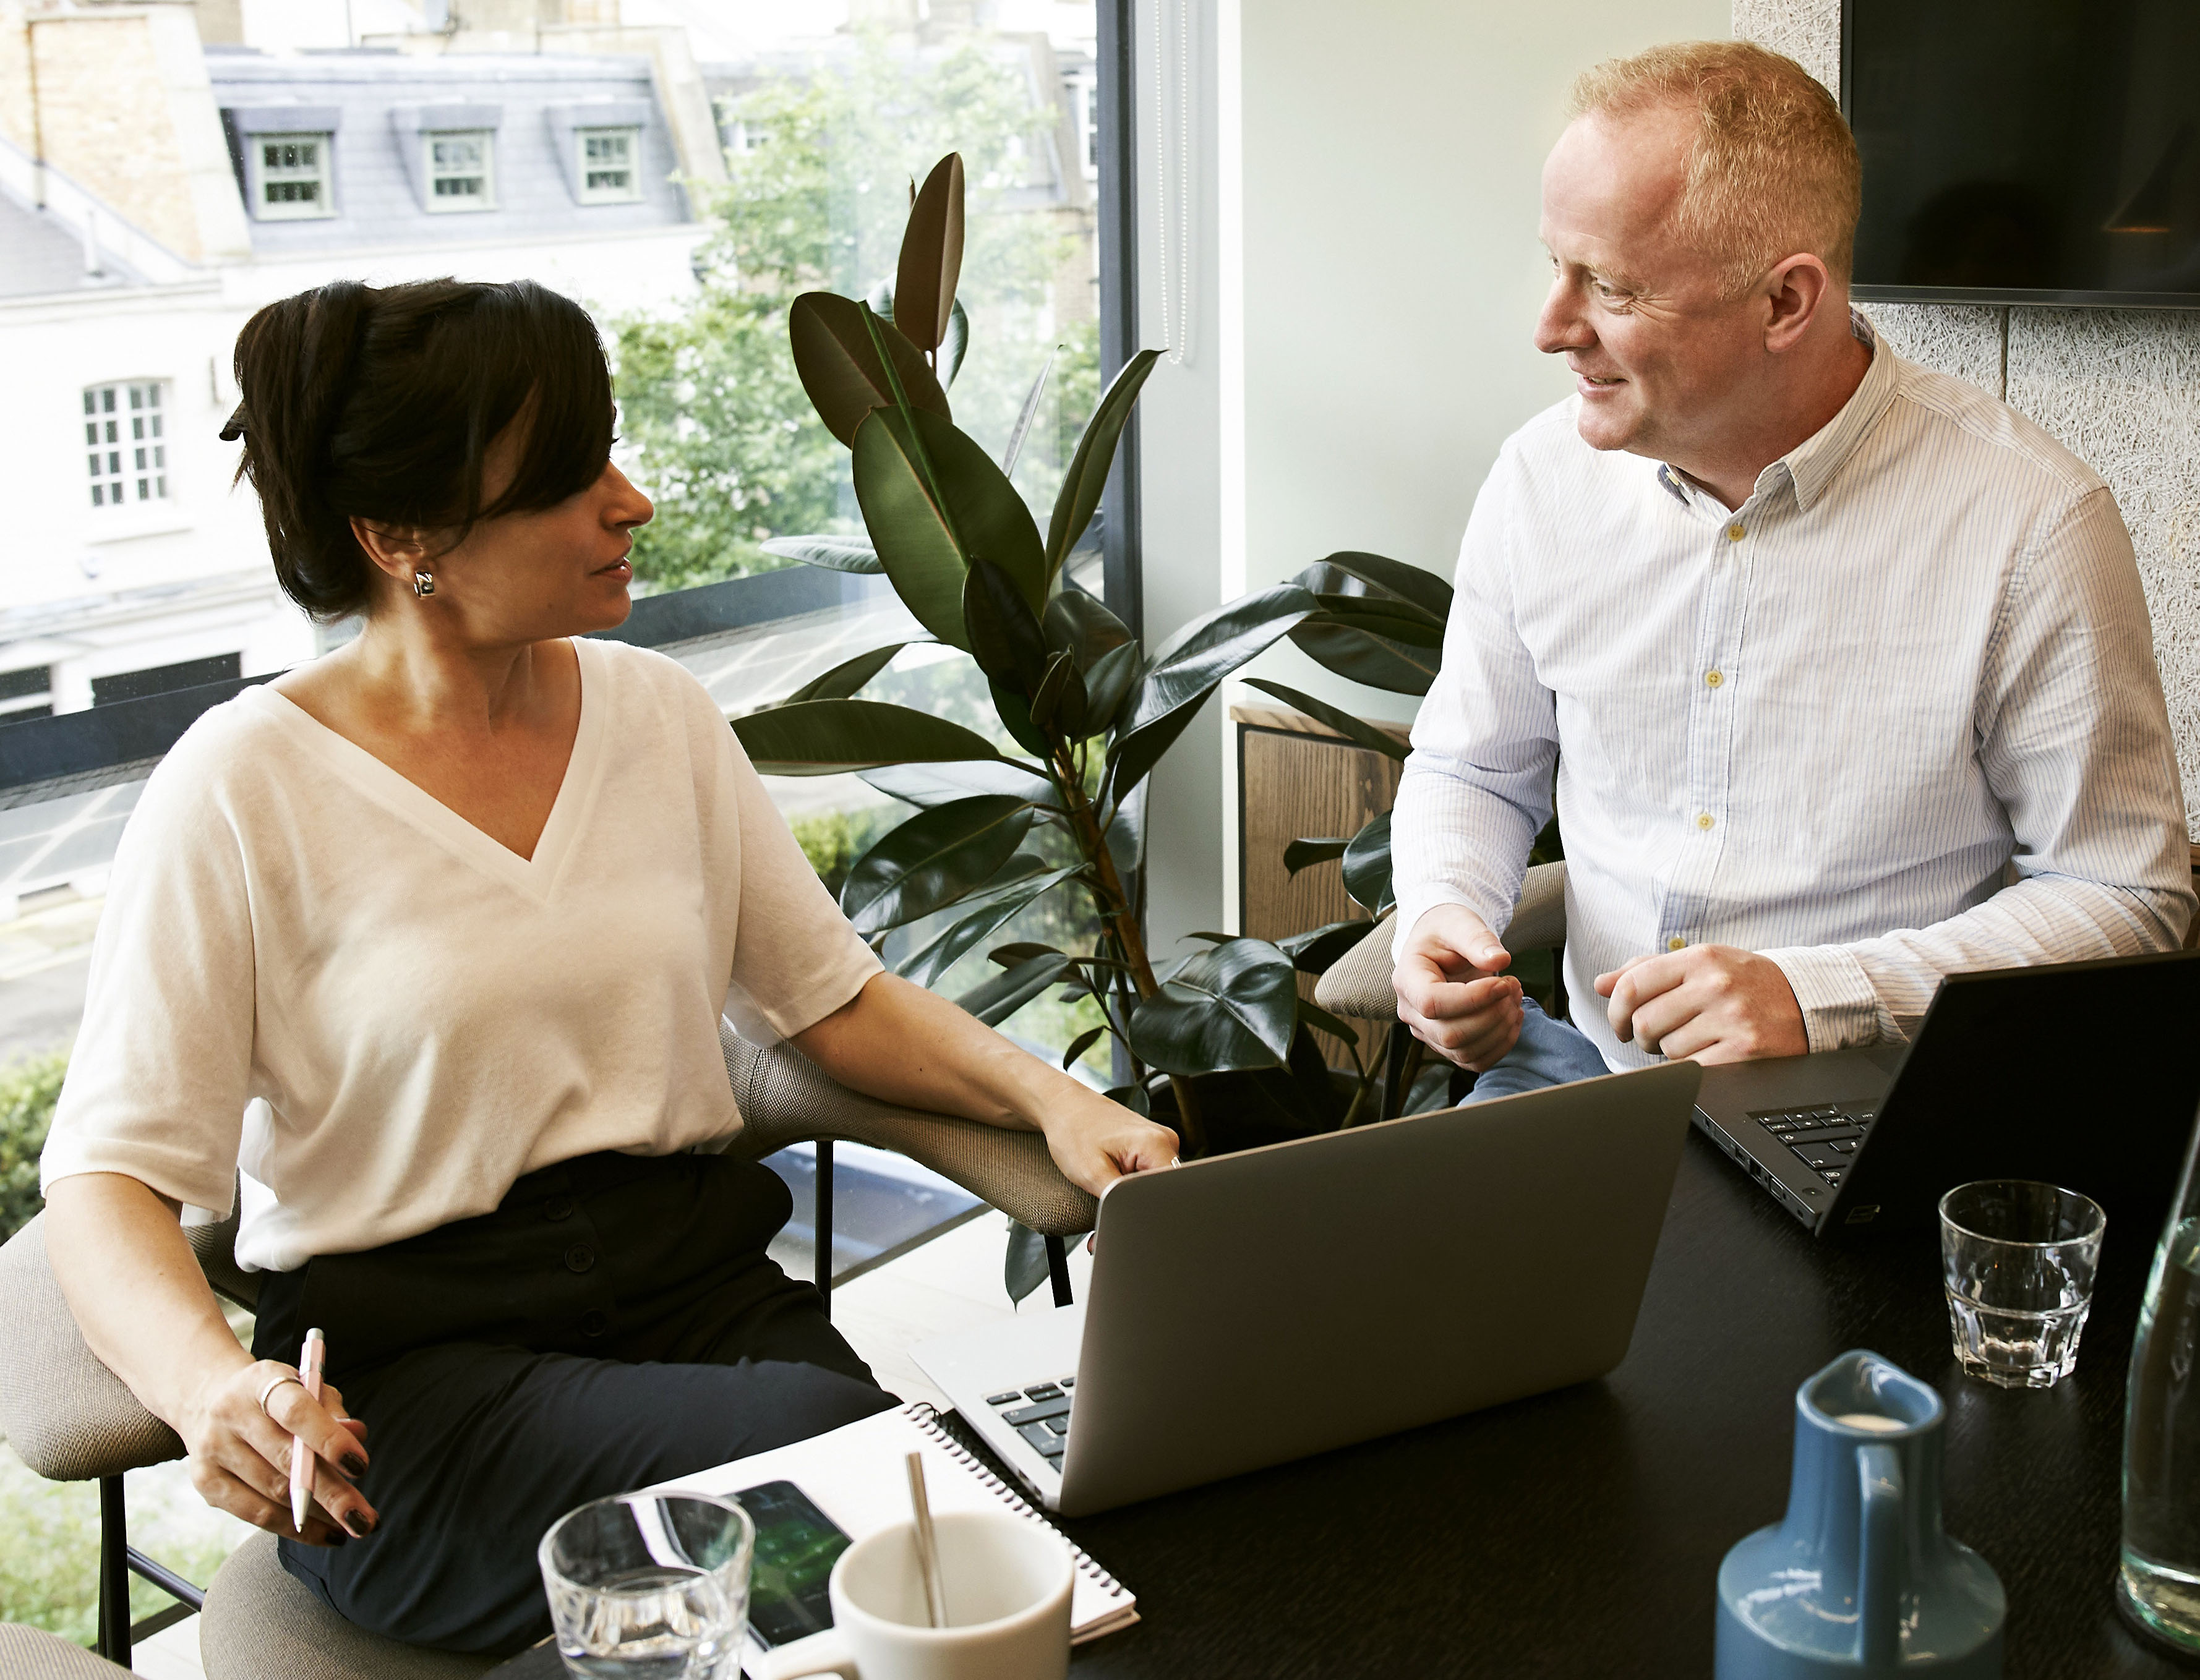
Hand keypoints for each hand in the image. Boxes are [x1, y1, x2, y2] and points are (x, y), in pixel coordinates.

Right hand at [176, 1359, 378, 1545]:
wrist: (208, 1401)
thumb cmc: (277, 1398)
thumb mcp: (306, 1389)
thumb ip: (332, 1410)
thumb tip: (357, 1436)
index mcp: (261, 1381)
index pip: (296, 1411)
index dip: (329, 1439)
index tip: (361, 1466)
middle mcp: (231, 1414)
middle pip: (287, 1461)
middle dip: (332, 1494)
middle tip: (366, 1519)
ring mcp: (213, 1449)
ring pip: (273, 1492)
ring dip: (319, 1516)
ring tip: (354, 1525)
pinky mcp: (205, 1482)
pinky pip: (255, 1514)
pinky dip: (294, 1528)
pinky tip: (325, 1533)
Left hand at [1040, 1084, 1179, 1195]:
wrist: (1064, 1106)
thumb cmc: (1072, 1131)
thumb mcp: (1092, 1174)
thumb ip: (1120, 1200)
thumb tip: (1139, 1218)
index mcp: (1156, 1144)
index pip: (1173, 1191)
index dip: (1150, 1208)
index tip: (1124, 1208)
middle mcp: (1165, 1140)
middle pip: (1165, 1188)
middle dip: (1139, 1200)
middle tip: (1109, 1192)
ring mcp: (1159, 1140)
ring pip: (1156, 1182)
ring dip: (1134, 1189)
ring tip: (1108, 1176)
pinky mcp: (1150, 1144)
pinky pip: (1149, 1171)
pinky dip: (1131, 1179)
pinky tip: (1113, 1171)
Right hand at [1393, 903, 1524, 1070]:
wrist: (1442, 942)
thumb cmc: (1447, 930)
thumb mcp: (1460, 923)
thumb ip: (1477, 939)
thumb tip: (1500, 960)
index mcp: (1407, 978)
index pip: (1433, 1003)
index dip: (1473, 999)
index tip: (1502, 982)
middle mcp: (1411, 1011)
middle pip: (1450, 1034)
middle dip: (1492, 1015)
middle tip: (1514, 986)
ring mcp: (1427, 1032)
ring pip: (1465, 1052)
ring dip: (1501, 1030)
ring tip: (1515, 997)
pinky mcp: (1446, 1044)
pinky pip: (1475, 1060)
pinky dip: (1501, 1044)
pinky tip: (1513, 1017)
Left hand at [1594, 944, 1806, 1063]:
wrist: (1806, 1001)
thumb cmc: (1745, 982)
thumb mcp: (1701, 963)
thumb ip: (1648, 969)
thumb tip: (1601, 983)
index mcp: (1700, 958)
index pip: (1633, 984)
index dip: (1616, 1010)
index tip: (1619, 1024)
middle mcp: (1716, 985)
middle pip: (1645, 1022)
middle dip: (1643, 1037)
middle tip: (1656, 1037)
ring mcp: (1732, 1018)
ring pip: (1669, 1049)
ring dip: (1673, 1052)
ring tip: (1694, 1040)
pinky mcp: (1746, 1050)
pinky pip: (1694, 1068)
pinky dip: (1693, 1067)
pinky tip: (1707, 1055)